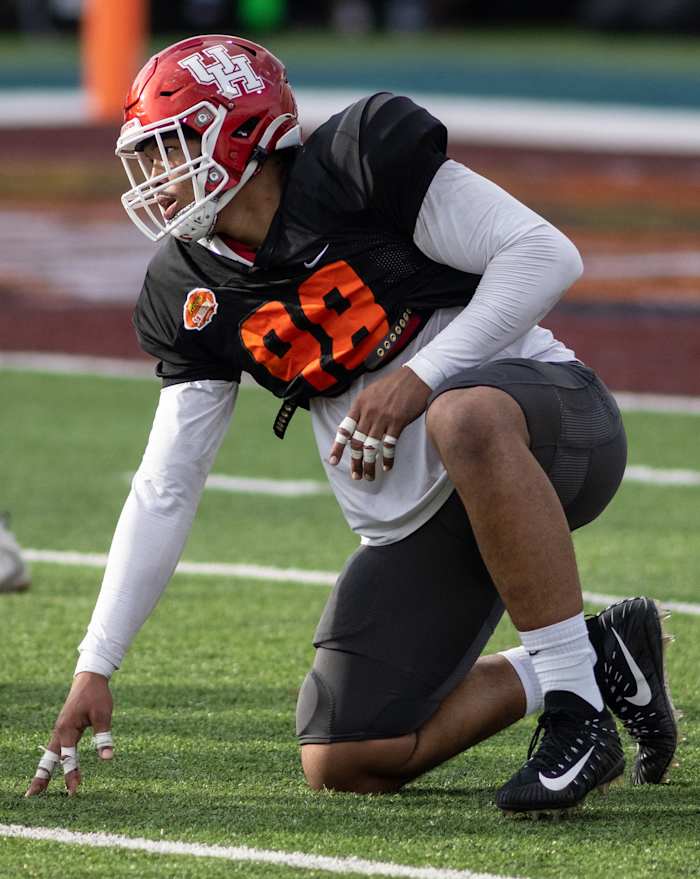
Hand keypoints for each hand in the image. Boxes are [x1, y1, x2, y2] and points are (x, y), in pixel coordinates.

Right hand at [25, 672, 113, 796]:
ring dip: (45, 771)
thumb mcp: (103, 714)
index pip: (68, 757)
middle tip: (31, 797)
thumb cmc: (97, 695)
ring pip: (50, 754)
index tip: (73, 792)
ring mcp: (60, 730)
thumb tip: (107, 758)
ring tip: (38, 790)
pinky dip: (52, 761)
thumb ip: (103, 737)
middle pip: (49, 759)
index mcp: (68, 729)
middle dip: (41, 778)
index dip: (70, 775)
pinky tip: (52, 769)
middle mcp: (60, 731)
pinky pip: (56, 748)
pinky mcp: (64, 728)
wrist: (89, 677)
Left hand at [329, 366, 430, 480]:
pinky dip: (388, 458)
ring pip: (372, 447)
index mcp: (359, 405)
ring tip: (369, 477)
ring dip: (369, 465)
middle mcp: (368, 413)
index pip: (344, 430)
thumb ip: (361, 409)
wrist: (414, 377)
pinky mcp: (397, 422)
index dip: (338, 447)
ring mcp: (383, 418)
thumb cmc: (393, 385)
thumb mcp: (370, 392)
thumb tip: (354, 427)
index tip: (333, 461)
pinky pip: (390, 445)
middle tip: (355, 476)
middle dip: (355, 462)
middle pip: (357, 443)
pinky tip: (387, 467)